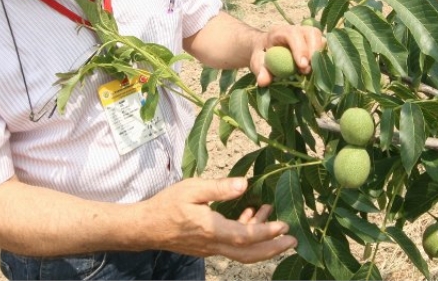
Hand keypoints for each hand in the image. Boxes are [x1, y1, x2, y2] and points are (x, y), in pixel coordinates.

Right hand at [137, 177, 296, 262]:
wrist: (145, 227)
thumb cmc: (166, 205)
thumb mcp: (192, 189)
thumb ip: (219, 187)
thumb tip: (245, 184)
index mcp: (211, 229)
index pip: (245, 235)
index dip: (267, 232)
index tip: (284, 226)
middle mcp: (213, 243)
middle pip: (249, 253)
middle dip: (273, 248)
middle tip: (293, 240)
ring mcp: (210, 248)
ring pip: (241, 252)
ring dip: (261, 241)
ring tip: (276, 220)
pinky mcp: (206, 246)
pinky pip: (231, 246)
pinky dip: (245, 235)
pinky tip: (249, 215)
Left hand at [252, 24, 324, 86]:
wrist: (266, 48)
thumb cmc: (262, 54)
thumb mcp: (257, 61)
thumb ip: (259, 70)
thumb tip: (263, 81)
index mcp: (280, 31)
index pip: (293, 34)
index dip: (300, 49)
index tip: (302, 66)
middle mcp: (296, 29)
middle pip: (311, 33)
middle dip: (313, 52)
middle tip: (307, 71)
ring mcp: (306, 33)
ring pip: (320, 37)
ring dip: (320, 54)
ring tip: (311, 71)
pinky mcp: (314, 40)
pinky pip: (324, 45)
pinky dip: (323, 57)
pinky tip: (317, 69)